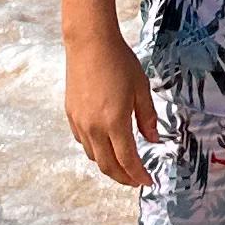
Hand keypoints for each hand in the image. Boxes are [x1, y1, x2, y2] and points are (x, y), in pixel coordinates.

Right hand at [65, 31, 154, 187]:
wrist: (89, 43)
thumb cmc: (119, 61)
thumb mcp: (141, 89)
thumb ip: (147, 117)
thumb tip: (153, 139)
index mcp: (114, 122)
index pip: (127, 160)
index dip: (139, 175)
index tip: (148, 181)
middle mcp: (94, 127)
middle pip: (108, 165)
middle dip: (123, 178)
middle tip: (136, 180)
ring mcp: (80, 122)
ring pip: (93, 156)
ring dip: (109, 165)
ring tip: (123, 164)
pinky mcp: (71, 115)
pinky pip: (83, 142)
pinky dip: (96, 150)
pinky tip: (106, 144)